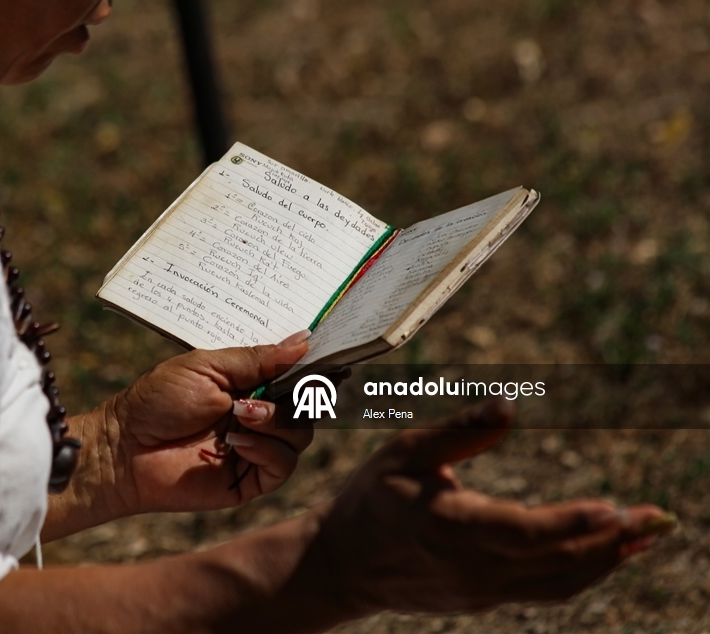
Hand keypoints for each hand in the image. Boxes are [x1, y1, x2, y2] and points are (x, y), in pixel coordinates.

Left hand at [100, 331, 313, 515]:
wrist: (125, 447)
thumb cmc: (158, 401)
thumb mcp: (208, 366)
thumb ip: (258, 358)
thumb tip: (304, 340)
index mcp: (251, 384)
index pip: (297, 376)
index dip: (315, 369)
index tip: (331, 362)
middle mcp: (259, 415)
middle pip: (308, 406)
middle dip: (296, 395)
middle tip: (266, 391)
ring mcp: (257, 448)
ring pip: (301, 435)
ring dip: (276, 420)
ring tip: (240, 414)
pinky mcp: (250, 480)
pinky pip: (282, 466)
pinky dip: (266, 449)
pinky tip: (236, 442)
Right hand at [310, 399, 667, 612]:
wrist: (342, 564)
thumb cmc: (371, 499)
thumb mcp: (402, 453)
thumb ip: (458, 432)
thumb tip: (509, 405)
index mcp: (448, 527)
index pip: (521, 531)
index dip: (569, 524)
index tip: (613, 509)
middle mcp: (472, 567)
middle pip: (555, 562)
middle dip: (612, 541)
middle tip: (658, 518)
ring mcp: (482, 589)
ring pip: (558, 582)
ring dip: (607, 559)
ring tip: (647, 533)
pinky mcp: (487, 596)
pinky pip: (546, 589)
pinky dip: (583, 570)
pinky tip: (608, 552)